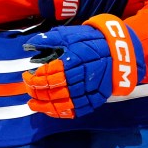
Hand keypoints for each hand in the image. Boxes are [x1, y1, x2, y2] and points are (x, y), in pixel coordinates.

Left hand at [23, 14, 143, 117]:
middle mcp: (80, 78)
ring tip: (33, 105)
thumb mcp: (71, 34)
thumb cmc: (92, 40)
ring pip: (62, 103)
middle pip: (52, 90)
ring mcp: (89, 90)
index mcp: (72, 61)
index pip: (46, 76)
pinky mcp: (96, 99)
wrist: (120, 51)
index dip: (32, 79)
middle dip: (36, 92)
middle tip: (28, 90)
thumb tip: (28, 45)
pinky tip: (52, 111)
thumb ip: (49, 40)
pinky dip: (62, 112)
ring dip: (45, 105)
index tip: (27, 75)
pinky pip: (76, 110)